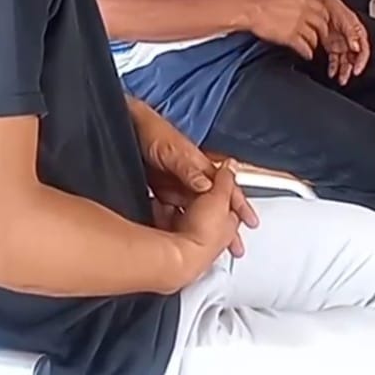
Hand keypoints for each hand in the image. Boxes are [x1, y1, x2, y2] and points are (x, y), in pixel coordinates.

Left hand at [139, 114, 256, 257]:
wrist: (124, 125)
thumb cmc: (150, 130)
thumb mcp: (171, 150)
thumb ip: (189, 168)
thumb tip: (208, 187)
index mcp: (198, 165)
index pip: (224, 188)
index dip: (238, 204)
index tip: (249, 221)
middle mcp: (189, 177)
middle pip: (212, 205)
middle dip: (226, 225)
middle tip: (235, 246)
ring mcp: (174, 184)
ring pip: (194, 212)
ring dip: (202, 230)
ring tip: (208, 250)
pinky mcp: (158, 190)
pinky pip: (171, 213)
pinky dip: (176, 226)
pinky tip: (173, 241)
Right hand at [245, 0, 330, 60]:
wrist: (250, 10)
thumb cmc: (260, 2)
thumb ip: (295, 3)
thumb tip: (299, 8)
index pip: (322, 9)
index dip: (324, 18)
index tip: (323, 23)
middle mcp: (303, 11)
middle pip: (322, 24)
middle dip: (323, 33)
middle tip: (322, 37)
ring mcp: (298, 24)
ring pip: (314, 37)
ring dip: (314, 44)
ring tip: (312, 47)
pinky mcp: (290, 37)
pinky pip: (304, 47)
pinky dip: (307, 53)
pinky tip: (307, 55)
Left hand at [320, 0, 370, 85]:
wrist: (318, 1)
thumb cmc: (333, 6)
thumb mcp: (344, 17)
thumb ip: (350, 32)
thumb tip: (355, 46)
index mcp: (357, 32)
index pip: (363, 50)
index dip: (361, 61)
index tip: (356, 70)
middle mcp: (351, 39)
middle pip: (354, 58)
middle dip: (351, 69)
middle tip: (347, 78)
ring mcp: (341, 43)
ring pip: (345, 61)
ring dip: (343, 71)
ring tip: (340, 80)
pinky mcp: (331, 45)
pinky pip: (334, 59)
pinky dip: (333, 67)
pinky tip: (331, 72)